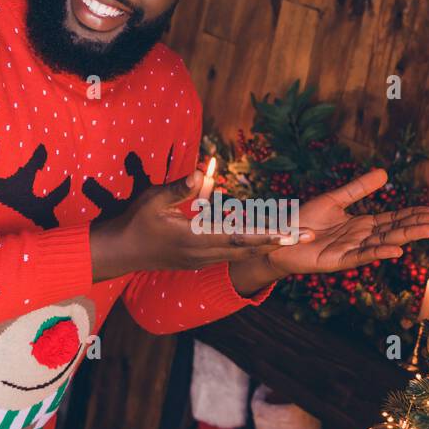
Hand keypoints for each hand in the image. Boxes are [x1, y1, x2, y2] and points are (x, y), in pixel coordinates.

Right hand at [90, 169, 309, 282]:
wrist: (120, 252)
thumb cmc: (135, 222)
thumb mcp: (154, 200)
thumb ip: (180, 187)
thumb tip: (204, 169)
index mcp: (195, 239)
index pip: (238, 237)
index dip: (267, 234)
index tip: (290, 233)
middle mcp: (203, 253)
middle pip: (249, 249)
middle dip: (279, 242)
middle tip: (308, 236)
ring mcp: (202, 260)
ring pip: (243, 253)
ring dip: (268, 245)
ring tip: (296, 237)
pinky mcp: (199, 259)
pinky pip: (231, 252)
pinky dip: (251, 246)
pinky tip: (265, 237)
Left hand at [261, 168, 428, 277]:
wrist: (280, 237)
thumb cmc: (306, 221)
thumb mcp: (335, 199)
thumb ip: (359, 189)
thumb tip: (384, 173)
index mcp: (363, 224)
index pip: (395, 219)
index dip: (415, 215)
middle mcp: (362, 238)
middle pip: (395, 230)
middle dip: (419, 225)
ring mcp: (352, 250)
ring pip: (384, 243)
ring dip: (407, 237)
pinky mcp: (338, 261)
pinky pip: (362, 256)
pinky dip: (379, 253)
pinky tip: (397, 250)